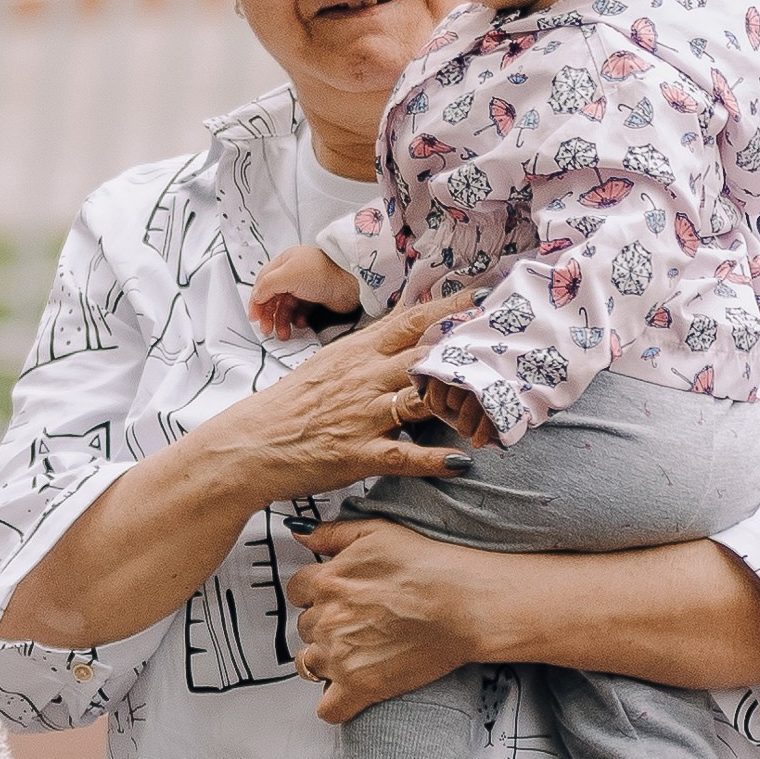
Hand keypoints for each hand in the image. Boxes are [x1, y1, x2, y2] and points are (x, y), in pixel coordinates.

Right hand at [230, 299, 481, 501]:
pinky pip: (403, 456)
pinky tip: (463, 462)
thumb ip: (368, 350)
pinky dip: (434, 460)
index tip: (484, 296)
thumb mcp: (329, 365)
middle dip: (469, 348)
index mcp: (358, 352)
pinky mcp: (358, 454)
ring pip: (421, 400)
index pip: (411, 321)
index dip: (450, 308)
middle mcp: (365, 378)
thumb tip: (403, 330)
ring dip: (460, 401)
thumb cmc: (290, 406)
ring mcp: (363, 415)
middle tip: (509, 340)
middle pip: (427, 354)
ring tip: (500, 401)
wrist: (250, 444)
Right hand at [250, 242, 361, 340]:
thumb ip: (266, 285)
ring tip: (284, 333)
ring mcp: (305, 286)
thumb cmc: (322, 272)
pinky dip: (297, 319)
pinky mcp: (316, 298)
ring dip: (282, 321)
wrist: (351, 281)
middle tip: (268, 329)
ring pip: (286, 307)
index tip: (255, 316)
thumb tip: (256, 296)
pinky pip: (300, 312)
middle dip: (269, 314)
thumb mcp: (286, 275)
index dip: (257, 300)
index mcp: (284, 262)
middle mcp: (293, 273)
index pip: (263, 282)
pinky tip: (300, 324)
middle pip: (273, 297)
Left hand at [289, 522, 503, 720]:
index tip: (337, 597)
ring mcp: (340, 656)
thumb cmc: (429, 566)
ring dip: (324, 661)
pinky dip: (335, 703)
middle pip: (306, 627)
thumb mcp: (377, 532)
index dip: (316, 593)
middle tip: (357, 622)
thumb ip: (332, 533)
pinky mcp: (361, 687)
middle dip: (325, 625)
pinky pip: (329, 708)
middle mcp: (327, 619)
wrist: (464, 605)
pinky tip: (349, 692)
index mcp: (327, 581)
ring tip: (353, 654)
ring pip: (309, 665)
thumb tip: (301, 536)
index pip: (298, 591)